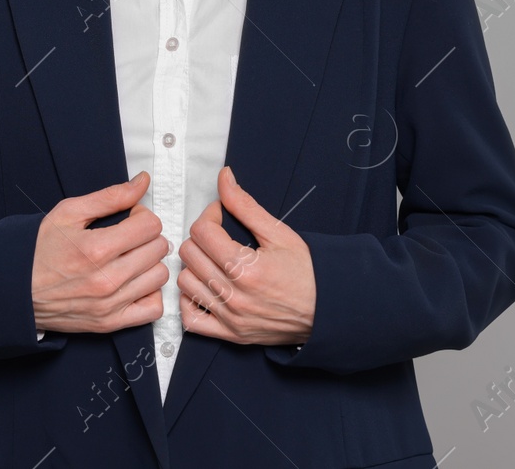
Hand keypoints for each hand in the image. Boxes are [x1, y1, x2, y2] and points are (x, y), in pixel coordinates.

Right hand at [32, 171, 170, 334]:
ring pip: (159, 276)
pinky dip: (150, 294)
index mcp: (97, 248)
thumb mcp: (68, 213)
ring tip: (132, 258)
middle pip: (158, 249)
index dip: (142, 216)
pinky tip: (136, 283)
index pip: (150, 226)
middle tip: (130, 236)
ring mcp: (110, 304)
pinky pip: (153, 309)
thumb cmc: (38, 251)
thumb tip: (142, 182)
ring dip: (150, 263)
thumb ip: (110, 197)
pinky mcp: (110, 323)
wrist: (16, 290)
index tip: (130, 219)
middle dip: (147, 236)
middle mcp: (107, 279)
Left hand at [178, 166, 315, 345]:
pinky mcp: (231, 335)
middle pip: (189, 254)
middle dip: (201, 237)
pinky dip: (190, 302)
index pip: (202, 232)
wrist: (329, 310)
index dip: (210, 215)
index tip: (220, 215)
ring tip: (213, 260)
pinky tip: (205, 288)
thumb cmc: (308, 273)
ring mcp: (231, 318)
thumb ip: (246, 205)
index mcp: (246, 268)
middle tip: (218, 235)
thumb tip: (224, 179)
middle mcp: (235, 295)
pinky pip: (191, 319)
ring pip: (185, 283)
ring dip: (195, 266)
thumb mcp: (280, 233)